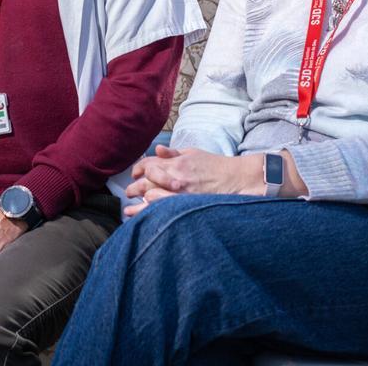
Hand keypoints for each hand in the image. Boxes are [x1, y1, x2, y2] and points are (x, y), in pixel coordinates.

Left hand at [124, 146, 262, 216]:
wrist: (237, 178)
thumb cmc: (215, 165)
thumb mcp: (193, 153)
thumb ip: (173, 152)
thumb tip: (156, 150)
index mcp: (177, 162)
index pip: (149, 164)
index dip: (138, 169)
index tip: (135, 175)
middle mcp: (176, 177)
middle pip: (147, 182)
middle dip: (134, 188)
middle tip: (129, 193)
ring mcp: (182, 193)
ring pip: (152, 199)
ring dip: (139, 206)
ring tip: (129, 211)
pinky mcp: (188, 205)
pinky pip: (165, 211)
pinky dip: (153, 213)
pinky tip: (146, 217)